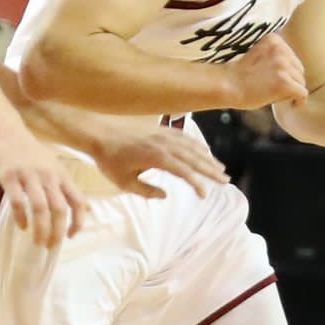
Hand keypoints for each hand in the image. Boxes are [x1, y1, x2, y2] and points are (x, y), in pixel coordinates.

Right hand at [0, 123, 85, 246]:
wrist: (4, 129)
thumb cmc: (29, 151)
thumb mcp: (54, 166)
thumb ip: (68, 188)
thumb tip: (88, 209)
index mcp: (61, 174)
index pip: (77, 200)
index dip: (78, 221)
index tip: (72, 236)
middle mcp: (48, 175)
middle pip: (59, 208)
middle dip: (57, 231)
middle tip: (51, 247)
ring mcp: (28, 175)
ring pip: (40, 207)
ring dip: (41, 229)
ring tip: (38, 243)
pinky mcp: (9, 175)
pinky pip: (18, 200)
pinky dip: (21, 217)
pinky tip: (22, 226)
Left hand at [91, 123, 229, 199]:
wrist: (98, 132)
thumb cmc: (108, 160)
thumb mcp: (124, 182)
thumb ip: (146, 191)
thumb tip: (165, 194)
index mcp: (157, 158)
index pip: (185, 172)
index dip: (197, 184)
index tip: (205, 195)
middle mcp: (164, 144)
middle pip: (194, 158)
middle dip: (211, 170)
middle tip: (226, 180)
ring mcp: (163, 134)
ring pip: (192, 146)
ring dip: (207, 157)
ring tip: (220, 168)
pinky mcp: (160, 129)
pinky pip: (184, 136)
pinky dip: (196, 144)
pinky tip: (204, 150)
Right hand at [221, 32, 307, 109]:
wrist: (226, 85)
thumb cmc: (237, 75)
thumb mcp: (258, 55)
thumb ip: (275, 56)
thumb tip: (294, 70)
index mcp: (274, 39)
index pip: (291, 57)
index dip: (285, 71)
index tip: (274, 80)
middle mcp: (281, 49)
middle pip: (298, 69)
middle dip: (290, 80)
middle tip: (274, 90)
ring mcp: (283, 65)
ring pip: (301, 82)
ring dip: (291, 91)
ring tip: (275, 96)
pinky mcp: (284, 82)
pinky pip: (302, 93)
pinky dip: (299, 101)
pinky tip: (293, 105)